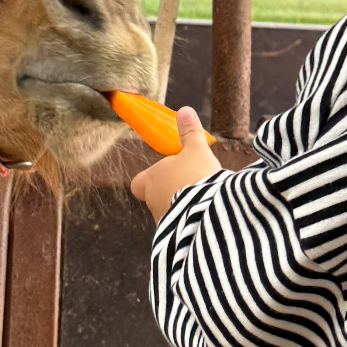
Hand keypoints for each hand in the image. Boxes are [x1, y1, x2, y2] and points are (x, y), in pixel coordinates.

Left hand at [130, 106, 220, 222]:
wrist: (207, 213)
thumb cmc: (197, 176)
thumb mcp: (197, 149)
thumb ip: (190, 132)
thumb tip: (185, 110)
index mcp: (152, 180)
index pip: (138, 183)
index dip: (149, 178)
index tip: (167, 172)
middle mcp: (153, 203)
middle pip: (156, 198)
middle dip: (171, 193)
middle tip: (192, 186)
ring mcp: (164, 222)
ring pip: (170, 214)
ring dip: (182, 208)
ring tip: (203, 202)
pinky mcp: (177, 237)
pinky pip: (181, 228)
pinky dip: (190, 223)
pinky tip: (206, 218)